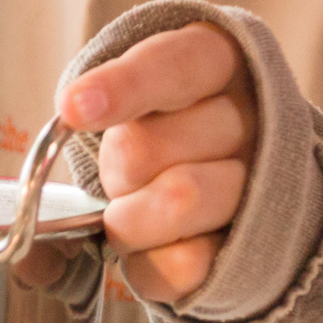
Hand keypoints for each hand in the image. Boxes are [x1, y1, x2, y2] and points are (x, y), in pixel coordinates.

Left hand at [57, 23, 254, 302]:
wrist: (229, 171)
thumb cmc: (166, 122)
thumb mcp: (139, 90)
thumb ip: (98, 105)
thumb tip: (60, 152)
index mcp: (217, 59)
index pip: (172, 65)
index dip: (121, 87)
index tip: (73, 108)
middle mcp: (252, 115)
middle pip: (147, 145)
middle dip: (113, 171)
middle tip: (121, 175)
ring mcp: (262, 184)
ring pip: (175, 202)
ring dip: (128, 220)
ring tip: (133, 214)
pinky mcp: (254, 248)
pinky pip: (186, 263)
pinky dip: (148, 263)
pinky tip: (153, 247)